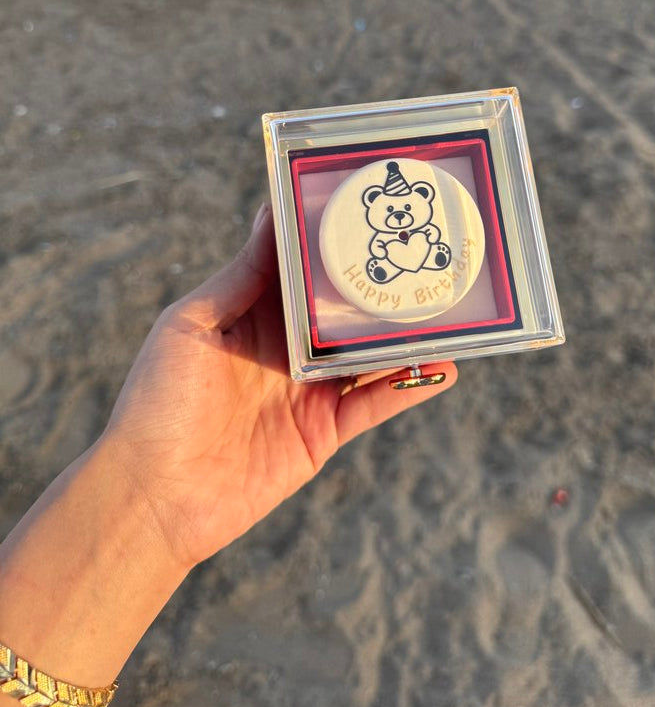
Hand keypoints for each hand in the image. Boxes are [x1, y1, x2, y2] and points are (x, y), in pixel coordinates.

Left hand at [105, 205, 456, 570]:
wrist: (155, 495)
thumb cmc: (159, 402)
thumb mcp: (191, 326)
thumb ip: (240, 278)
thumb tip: (271, 214)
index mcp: (252, 317)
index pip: (301, 273)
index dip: (330, 245)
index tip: (365, 211)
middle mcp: (286, 349)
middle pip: (343, 312)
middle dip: (378, 287)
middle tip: (422, 254)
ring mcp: (308, 392)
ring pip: (368, 356)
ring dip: (404, 336)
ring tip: (446, 308)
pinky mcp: (324, 433)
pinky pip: (374, 405)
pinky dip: (410, 387)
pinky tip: (445, 368)